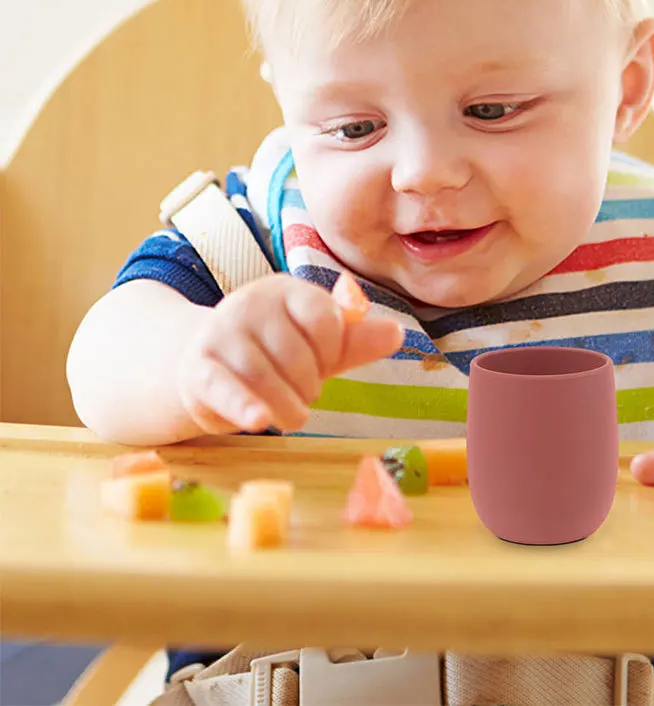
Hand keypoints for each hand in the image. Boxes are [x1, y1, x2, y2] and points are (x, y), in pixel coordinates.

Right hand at [175, 273, 402, 434]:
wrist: (205, 365)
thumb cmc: (274, 355)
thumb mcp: (319, 346)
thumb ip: (356, 340)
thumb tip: (397, 333)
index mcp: (285, 290)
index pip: (324, 319)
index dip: (332, 351)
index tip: (324, 363)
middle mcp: (249, 303)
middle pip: (296, 352)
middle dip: (309, 383)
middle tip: (303, 393)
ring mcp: (220, 334)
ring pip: (264, 375)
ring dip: (286, 406)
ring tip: (292, 416)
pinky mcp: (197, 368)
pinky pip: (223, 387)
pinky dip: (244, 406)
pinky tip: (259, 421)